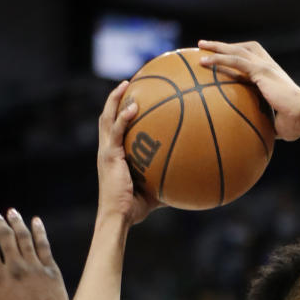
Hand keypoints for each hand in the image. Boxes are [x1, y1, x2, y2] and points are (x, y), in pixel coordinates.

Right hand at [97, 81, 160, 223]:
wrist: (120, 217)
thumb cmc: (136, 208)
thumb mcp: (156, 190)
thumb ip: (170, 181)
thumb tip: (193, 180)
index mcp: (115, 155)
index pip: (115, 128)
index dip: (120, 112)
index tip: (133, 97)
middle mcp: (108, 150)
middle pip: (107, 117)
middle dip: (115, 98)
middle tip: (128, 82)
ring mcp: (106, 151)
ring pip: (106, 118)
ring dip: (115, 99)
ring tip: (125, 84)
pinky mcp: (109, 156)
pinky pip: (116, 132)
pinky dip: (123, 117)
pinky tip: (134, 107)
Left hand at [198, 40, 299, 141]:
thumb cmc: (295, 124)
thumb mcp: (277, 123)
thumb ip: (265, 123)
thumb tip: (255, 137)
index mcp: (273, 76)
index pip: (254, 58)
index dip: (239, 55)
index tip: (225, 57)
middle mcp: (269, 66)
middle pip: (244, 49)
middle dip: (224, 46)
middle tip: (206, 46)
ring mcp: (266, 67)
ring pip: (237, 50)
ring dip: (217, 47)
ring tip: (200, 46)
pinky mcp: (261, 71)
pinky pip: (235, 61)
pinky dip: (218, 59)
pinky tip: (204, 62)